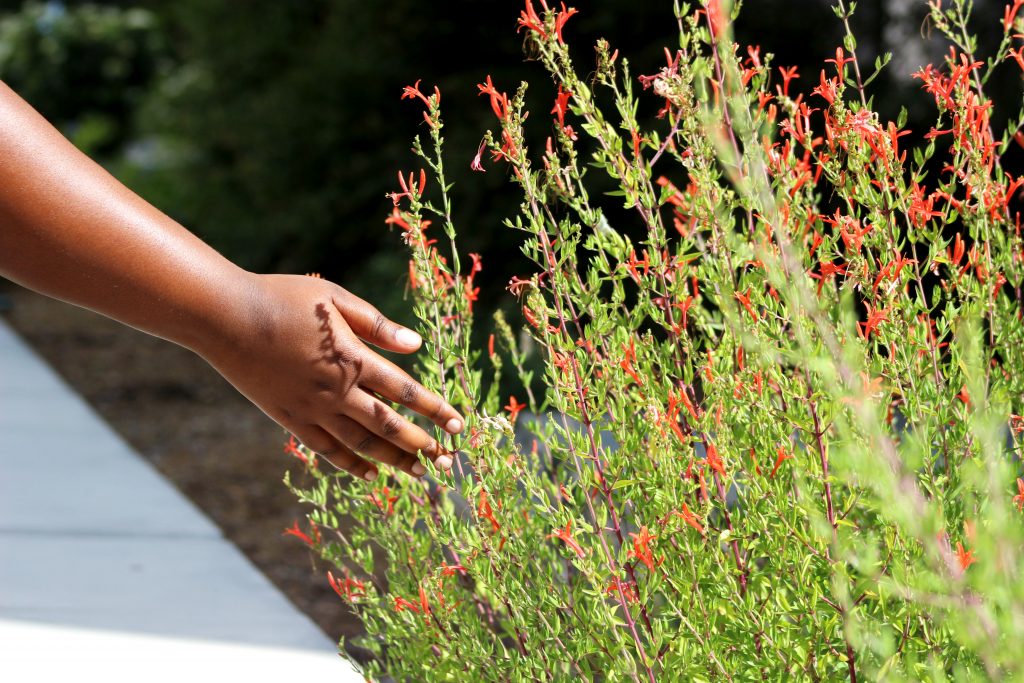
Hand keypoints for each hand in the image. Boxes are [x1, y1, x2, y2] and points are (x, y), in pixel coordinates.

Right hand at [200, 273, 462, 479]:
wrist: (225, 317)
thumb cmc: (282, 298)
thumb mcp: (335, 299)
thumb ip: (377, 325)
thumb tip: (415, 345)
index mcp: (352, 359)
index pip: (404, 391)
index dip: (434, 409)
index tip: (459, 424)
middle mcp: (336, 391)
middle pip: (388, 425)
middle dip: (422, 443)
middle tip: (447, 460)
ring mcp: (311, 409)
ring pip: (361, 444)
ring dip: (393, 459)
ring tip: (419, 472)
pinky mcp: (289, 418)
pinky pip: (325, 449)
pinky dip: (350, 464)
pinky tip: (369, 473)